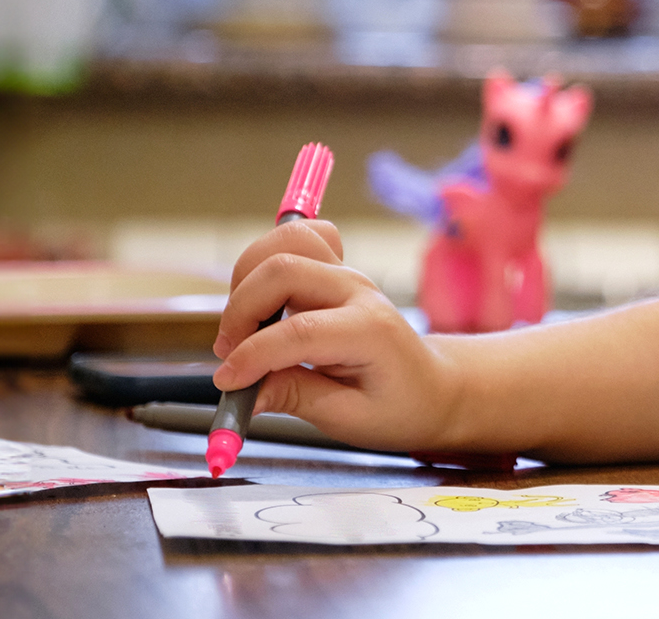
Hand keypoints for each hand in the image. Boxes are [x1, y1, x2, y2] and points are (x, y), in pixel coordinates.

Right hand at [212, 220, 461, 451]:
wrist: (432, 387)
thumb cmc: (398, 406)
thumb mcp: (349, 418)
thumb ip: (295, 398)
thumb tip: (246, 393)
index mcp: (370, 331)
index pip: (298, 331)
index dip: (252, 356)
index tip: (226, 382)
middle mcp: (357, 291)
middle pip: (284, 269)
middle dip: (241, 309)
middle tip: (228, 353)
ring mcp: (346, 275)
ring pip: (288, 241)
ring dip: (249, 277)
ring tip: (242, 325)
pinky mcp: (334, 271)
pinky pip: (299, 239)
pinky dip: (268, 260)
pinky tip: (264, 299)